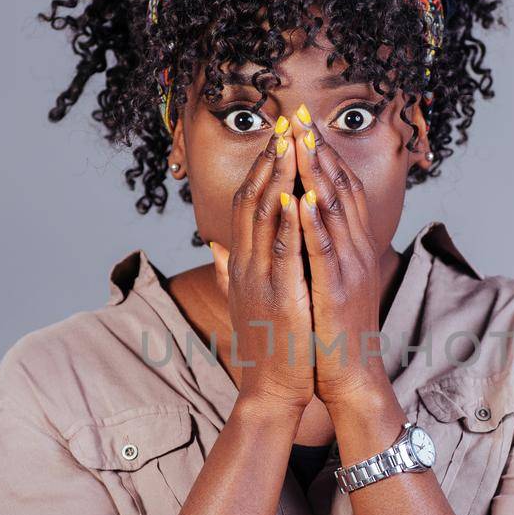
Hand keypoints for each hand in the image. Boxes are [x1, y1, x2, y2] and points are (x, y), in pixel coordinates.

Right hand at [207, 129, 313, 416]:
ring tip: (291, 144)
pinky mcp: (281, 299)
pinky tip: (298, 196)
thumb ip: (228, 269)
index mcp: (243, 264)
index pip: (247, 204)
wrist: (270, 390)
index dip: (260, 167)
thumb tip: (215, 244)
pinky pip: (284, 254)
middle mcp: (247, 266)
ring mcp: (262, 281)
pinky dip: (289, 223)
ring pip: (266, 219)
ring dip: (278, 179)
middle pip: (252, 201)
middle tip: (284, 123)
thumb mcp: (245, 299)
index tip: (276, 136)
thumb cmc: (266, 345)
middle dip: (269, 160)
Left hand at [292, 106, 393, 408]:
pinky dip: (315, 222)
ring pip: (336, 212)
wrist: (351, 378)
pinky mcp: (339, 291)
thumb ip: (314, 254)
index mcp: (351, 249)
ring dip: (319, 174)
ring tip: (302, 141)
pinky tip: (304, 197)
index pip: (341, 191)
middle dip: (321, 151)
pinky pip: (326, 250)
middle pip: (342, 190)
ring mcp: (350, 270)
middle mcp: (357, 252)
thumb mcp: (324, 286)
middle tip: (302, 117)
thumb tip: (299, 229)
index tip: (304, 126)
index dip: (324, 156)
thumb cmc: (332, 335)